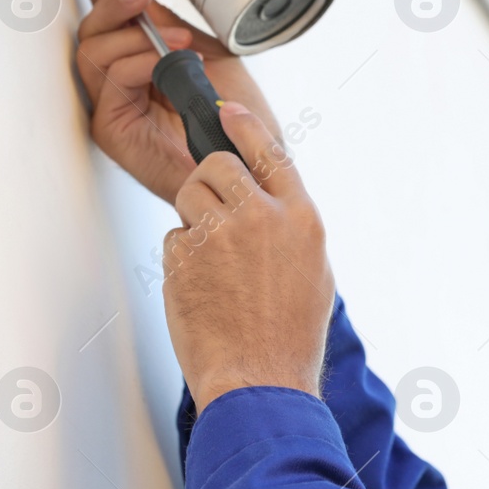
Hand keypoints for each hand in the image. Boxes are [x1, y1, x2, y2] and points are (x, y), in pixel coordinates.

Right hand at [65, 0, 281, 202]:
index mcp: (140, 64)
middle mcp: (120, 85)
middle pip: (90, 32)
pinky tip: (167, 66)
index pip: (108, 18)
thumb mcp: (206, 52)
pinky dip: (139, 64)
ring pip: (93, 52)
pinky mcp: (113, 131)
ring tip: (176, 44)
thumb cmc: (235, 119)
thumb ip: (167, 25)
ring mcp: (114, 107)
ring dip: (134, 37)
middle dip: (111, 3)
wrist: (252, 161)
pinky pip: (112, 81)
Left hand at [163, 102, 333, 411]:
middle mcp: (262, 217)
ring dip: (193, 219)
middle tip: (214, 217)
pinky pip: (174, 237)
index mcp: (301, 218)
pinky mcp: (184, 256)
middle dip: (210, 184)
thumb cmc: (288, 336)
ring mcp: (220, 235)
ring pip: (190, 195)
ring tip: (212, 263)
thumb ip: (291, 228)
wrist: (258, 378)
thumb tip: (272, 204)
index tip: (227, 110)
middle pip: (218, 166)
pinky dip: (182, 258)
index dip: (245, 126)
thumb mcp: (314, 272)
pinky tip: (203, 289)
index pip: (269, 151)